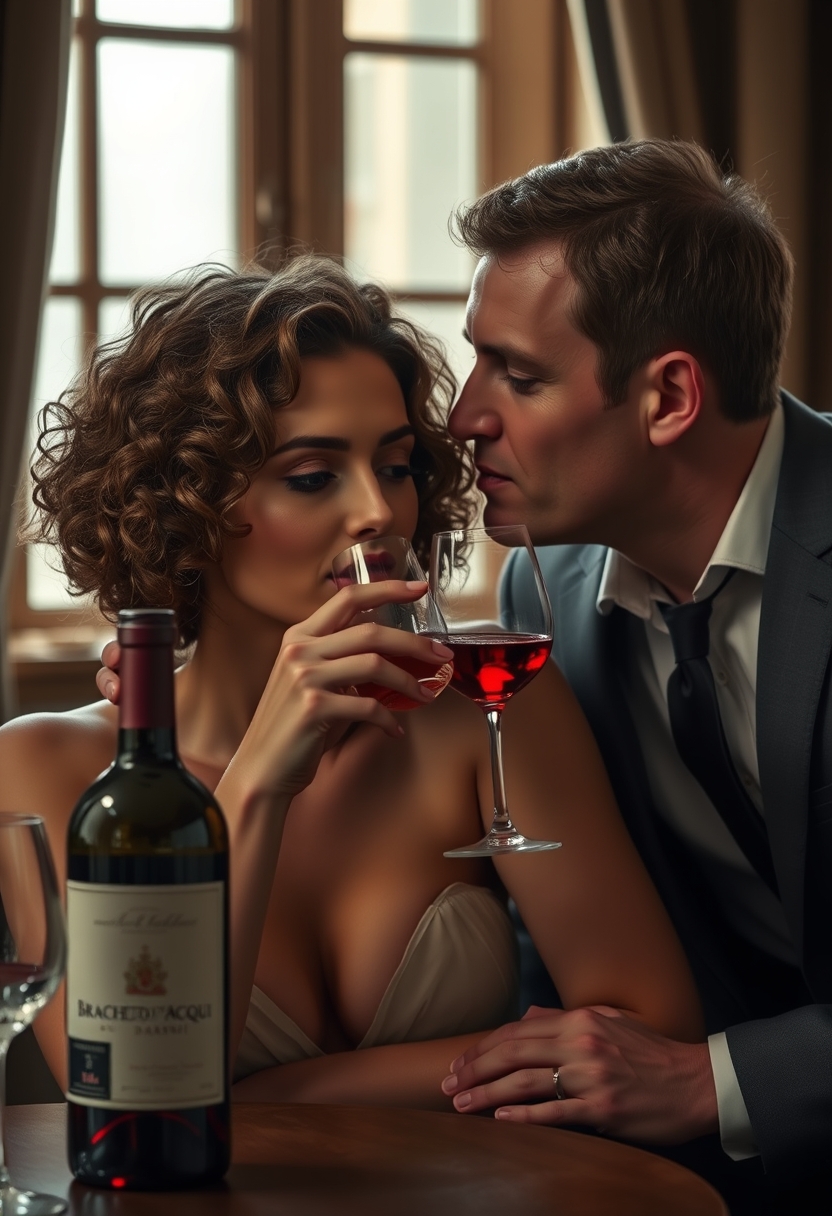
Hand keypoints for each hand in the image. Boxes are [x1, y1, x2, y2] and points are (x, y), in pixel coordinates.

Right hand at [99, 582, 453, 801]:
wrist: (262, 768)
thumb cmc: (293, 726)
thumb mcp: (312, 679)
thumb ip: (342, 658)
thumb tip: (392, 647)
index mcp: (300, 636)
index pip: (349, 597)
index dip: (388, 589)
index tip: (419, 588)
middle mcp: (299, 650)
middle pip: (372, 631)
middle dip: (415, 643)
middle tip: (442, 656)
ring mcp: (305, 677)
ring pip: (375, 665)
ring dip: (408, 682)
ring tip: (424, 695)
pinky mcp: (314, 707)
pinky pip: (368, 706)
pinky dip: (388, 719)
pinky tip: (394, 729)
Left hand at [441, 1004, 717, 1144]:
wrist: (696, 1083)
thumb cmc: (652, 1054)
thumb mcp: (610, 1022)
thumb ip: (567, 1018)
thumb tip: (529, 1016)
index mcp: (580, 1020)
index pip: (517, 1030)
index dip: (484, 1046)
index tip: (460, 1061)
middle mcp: (581, 1043)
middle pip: (513, 1053)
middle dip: (474, 1068)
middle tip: (447, 1083)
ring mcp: (591, 1076)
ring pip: (526, 1081)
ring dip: (487, 1093)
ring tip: (461, 1103)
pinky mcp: (602, 1108)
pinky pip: (554, 1112)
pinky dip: (522, 1114)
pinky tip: (499, 1117)